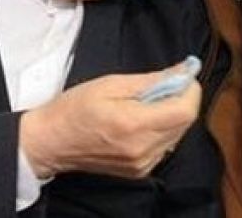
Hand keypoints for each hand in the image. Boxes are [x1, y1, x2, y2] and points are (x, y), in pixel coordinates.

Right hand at [19, 62, 200, 179]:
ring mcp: (142, 164)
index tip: (182, 77)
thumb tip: (182, 72)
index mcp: (134, 125)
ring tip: (144, 104)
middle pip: (184, 123)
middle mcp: (142, 149)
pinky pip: (165, 146)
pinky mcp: (140, 170)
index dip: (189, 90)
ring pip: (177, 134)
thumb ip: (151, 80)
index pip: (185, 111)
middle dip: (180, 99)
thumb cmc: (74, 110)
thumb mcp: (111, 83)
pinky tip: (140, 121)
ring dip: (170, 115)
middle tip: (159, 86)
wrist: (51, 142)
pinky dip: (160, 129)